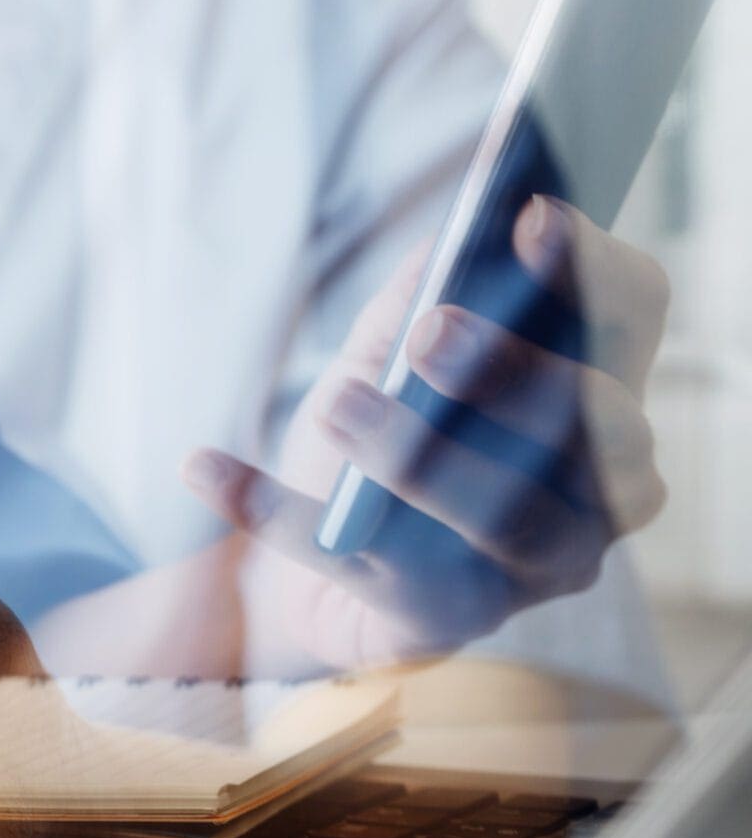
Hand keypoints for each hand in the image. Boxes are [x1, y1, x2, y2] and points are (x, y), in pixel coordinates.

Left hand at [185, 198, 670, 667]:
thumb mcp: (379, 365)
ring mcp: (533, 567)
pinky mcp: (447, 621)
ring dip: (416, 454)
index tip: (529, 216)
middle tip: (428, 332)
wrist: (307, 572)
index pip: (631, 316)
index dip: (591, 267)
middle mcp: (599, 487)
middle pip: (595, 424)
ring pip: (508, 514)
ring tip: (336, 404)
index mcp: (595, 392)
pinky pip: (371, 571)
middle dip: (512, 372)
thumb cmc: (370, 451)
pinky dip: (282, 517)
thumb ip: (410, 306)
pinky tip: (207, 467)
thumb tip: (439, 244)